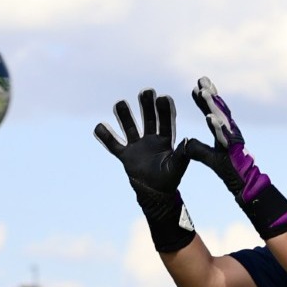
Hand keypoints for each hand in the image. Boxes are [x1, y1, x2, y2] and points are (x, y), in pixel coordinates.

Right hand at [95, 89, 195, 252]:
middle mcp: (151, 139)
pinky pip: (114, 145)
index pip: (165, 121)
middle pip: (148, 119)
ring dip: (125, 116)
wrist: (156, 195)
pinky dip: (106, 136)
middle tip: (146, 91)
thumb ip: (182, 153)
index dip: (164, 110)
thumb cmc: (169, 180)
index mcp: (165, 140)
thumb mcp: (177, 166)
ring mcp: (137, 146)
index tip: (163, 97)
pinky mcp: (125, 155)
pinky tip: (98, 126)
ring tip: (120, 103)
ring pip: (130, 127)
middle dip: (146, 106)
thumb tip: (188, 140)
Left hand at [180, 77, 286, 239]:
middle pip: (219, 109)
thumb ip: (199, 148)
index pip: (213, 112)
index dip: (205, 99)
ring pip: (222, 119)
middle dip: (210, 94)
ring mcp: (233, 139)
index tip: (196, 85)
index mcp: (224, 132)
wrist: (245, 184)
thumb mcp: (210, 158)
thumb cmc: (230, 170)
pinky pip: (224, 136)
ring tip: (203, 93)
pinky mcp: (234, 149)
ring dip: (212, 105)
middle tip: (201, 79)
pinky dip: (217, 127)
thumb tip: (187, 141)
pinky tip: (210, 117)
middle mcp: (230, 132)